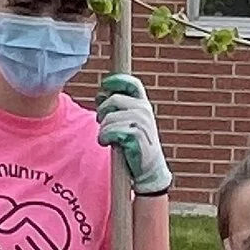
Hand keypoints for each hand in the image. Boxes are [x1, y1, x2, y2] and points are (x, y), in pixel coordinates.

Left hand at [95, 72, 172, 196]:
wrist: (149, 169)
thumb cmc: (136, 144)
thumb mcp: (130, 122)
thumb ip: (117, 107)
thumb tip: (100, 94)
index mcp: (143, 104)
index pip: (131, 83)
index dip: (116, 81)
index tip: (104, 86)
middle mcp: (144, 110)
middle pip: (113, 99)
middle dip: (102, 111)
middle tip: (102, 122)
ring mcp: (140, 122)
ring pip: (108, 117)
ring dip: (102, 129)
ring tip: (107, 137)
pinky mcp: (135, 135)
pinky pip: (110, 130)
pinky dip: (104, 138)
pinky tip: (108, 143)